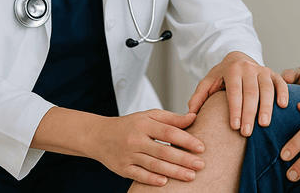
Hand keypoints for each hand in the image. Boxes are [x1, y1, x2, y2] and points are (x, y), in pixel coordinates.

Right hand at [88, 110, 205, 186]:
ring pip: (154, 165)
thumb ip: (171, 118)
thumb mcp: (148, 116)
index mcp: (144, 124)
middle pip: (163, 151)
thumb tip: (193, 117)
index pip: (168, 132)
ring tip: (190, 175)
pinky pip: (139, 175)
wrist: (99, 136)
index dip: (186, 139)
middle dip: (184, 159)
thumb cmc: (130, 125)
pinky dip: (152, 179)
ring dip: (174, 171)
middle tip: (201, 164)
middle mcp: (136, 139)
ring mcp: (128, 155)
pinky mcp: (122, 169)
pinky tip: (165, 182)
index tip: (201, 147)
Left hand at [187, 51, 288, 135]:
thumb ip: (198, 97)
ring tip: (264, 124)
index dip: (234, 109)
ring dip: (266, 107)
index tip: (234, 127)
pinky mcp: (273, 73)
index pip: (234, 91)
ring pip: (267, 89)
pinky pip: (280, 82)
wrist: (238, 58)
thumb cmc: (222, 76)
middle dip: (249, 113)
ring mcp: (262, 70)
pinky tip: (283, 106)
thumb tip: (190, 114)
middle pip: (250, 92)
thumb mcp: (207, 82)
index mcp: (232, 70)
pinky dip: (283, 93)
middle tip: (246, 132)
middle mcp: (248, 68)